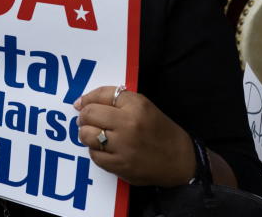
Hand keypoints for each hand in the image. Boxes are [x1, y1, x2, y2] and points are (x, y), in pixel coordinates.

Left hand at [74, 86, 194, 186]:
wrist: (180, 160)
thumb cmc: (159, 130)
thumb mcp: (143, 106)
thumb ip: (115, 100)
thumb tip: (81, 103)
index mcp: (136, 105)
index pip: (102, 95)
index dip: (87, 99)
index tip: (81, 104)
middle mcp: (129, 124)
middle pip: (90, 114)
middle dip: (84, 116)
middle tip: (86, 120)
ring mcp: (124, 146)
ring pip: (87, 135)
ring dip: (86, 134)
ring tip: (94, 134)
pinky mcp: (121, 165)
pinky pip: (95, 155)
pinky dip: (95, 151)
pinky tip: (104, 149)